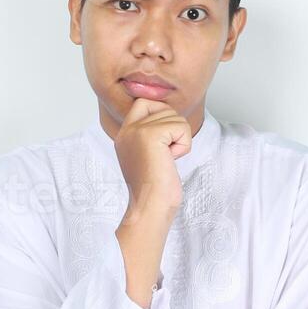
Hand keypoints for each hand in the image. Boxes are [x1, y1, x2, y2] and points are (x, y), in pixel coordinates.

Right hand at [114, 97, 189, 219]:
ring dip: (179, 139)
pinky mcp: (150, 135)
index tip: (164, 141)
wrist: (150, 206)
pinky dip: (183, 145)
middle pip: (164, 108)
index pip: (144, 103)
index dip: (160, 114)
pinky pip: (181, 127)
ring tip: (167, 158)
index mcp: (124, 134)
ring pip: (175, 117)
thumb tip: (167, 117)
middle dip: (174, 129)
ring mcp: (137, 130)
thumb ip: (150, 134)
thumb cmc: (154, 188)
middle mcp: (127, 129)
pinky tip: (171, 160)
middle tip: (165, 154)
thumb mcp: (145, 155)